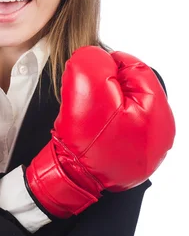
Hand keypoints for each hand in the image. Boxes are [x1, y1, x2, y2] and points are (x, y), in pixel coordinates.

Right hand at [24, 46, 175, 218]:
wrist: (74, 179)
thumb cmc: (85, 141)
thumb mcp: (87, 89)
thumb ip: (92, 62)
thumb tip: (95, 55)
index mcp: (157, 111)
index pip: (136, 68)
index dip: (107, 64)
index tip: (86, 72)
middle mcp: (160, 131)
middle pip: (132, 88)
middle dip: (107, 86)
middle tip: (87, 96)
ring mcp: (149, 147)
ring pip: (125, 107)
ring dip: (105, 104)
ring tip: (89, 115)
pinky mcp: (135, 157)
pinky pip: (120, 127)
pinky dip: (105, 123)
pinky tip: (94, 130)